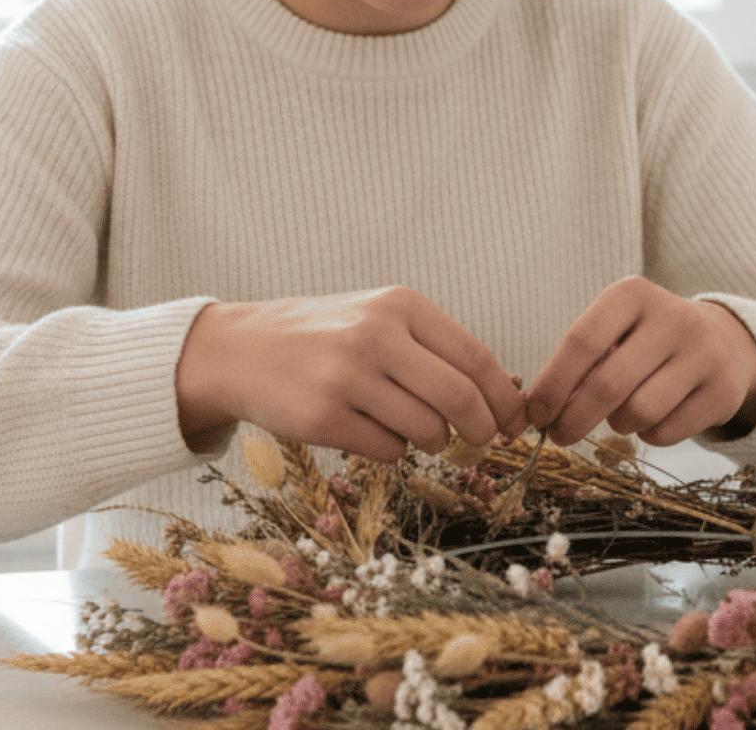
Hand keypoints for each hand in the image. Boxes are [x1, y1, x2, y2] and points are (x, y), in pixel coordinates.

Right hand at [174, 287, 526, 462]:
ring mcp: (347, 378)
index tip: (515, 420)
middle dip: (482, 429)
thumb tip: (505, 401)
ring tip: (413, 429)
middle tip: (481, 441)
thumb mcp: (379, 320)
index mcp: (400, 305)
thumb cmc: (324, 338)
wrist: (240, 350)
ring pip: (428, 430)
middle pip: (460, 398)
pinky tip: (370, 431)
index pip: (476, 358)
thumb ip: (436, 351)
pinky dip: (393, 450)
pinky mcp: (323, 418)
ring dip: (433, 441)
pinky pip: (389, 450)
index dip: (504, 397)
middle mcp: (375, 336)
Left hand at [525, 276, 755, 447]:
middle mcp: (674, 317)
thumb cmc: (644, 342)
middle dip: (574, 418)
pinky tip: (653, 418)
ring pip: (639, 412)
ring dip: (617, 425)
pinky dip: (648, 435)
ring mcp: (704, 353)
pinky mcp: (724, 390)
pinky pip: (666, 431)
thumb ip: (578, 364)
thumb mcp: (613, 332)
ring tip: (618, 415)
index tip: (535, 414)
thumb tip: (537, 411)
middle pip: (608, 384)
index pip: (582, 341)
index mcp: (634, 294)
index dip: (553, 384)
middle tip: (560, 435)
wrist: (719, 343)